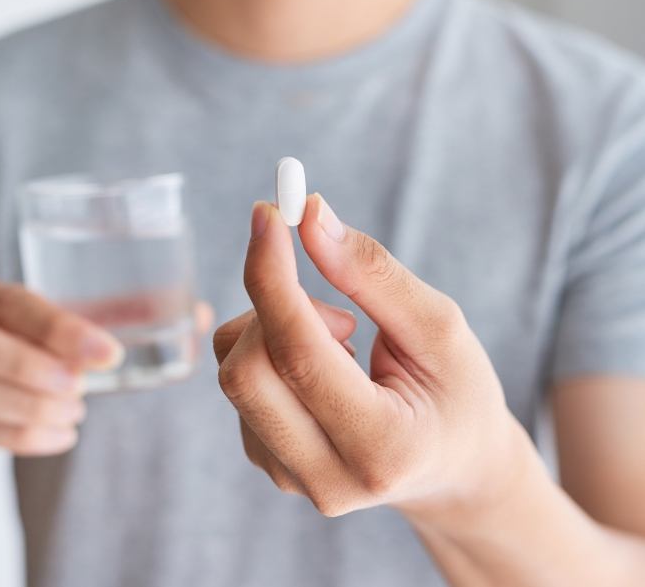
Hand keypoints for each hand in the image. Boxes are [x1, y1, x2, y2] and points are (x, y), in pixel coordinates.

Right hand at [0, 276, 122, 478]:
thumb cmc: (3, 355)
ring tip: (75, 411)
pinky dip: (27, 436)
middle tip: (78, 385)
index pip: (9, 303)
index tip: (108, 353)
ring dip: (34, 407)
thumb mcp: (27, 333)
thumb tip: (104, 353)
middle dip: (29, 365)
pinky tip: (61, 434)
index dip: (59, 328)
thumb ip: (59, 337)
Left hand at [214, 194, 525, 521]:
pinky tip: (324, 367)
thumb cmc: (458, 392)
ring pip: (234, 372)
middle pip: (246, 371)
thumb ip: (372, 273)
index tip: (267, 213)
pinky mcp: (268, 463)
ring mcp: (290, 477)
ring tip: (345, 343)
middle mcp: (327, 478)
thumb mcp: (439, 327)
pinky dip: (271, 350)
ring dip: (277, 329)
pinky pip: (240, 384)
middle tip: (335, 303)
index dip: (273, 276)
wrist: (454, 466)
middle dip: (274, 306)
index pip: (299, 355)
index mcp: (382, 447)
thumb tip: (310, 218)